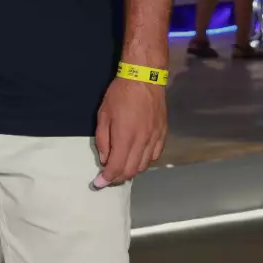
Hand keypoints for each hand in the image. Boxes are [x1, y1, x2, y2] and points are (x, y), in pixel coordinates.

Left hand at [93, 70, 166, 187]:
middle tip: (108, 178)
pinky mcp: (163, 135)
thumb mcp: (103, 115)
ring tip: (120, 170)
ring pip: (144, 165)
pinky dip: (144, 162)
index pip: (117, 167)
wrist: (144, 79)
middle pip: (131, 170)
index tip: (99, 183)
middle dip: (118, 178)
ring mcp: (155, 139)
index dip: (107, 178)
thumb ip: (104, 140)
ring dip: (131, 172)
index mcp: (125, 137)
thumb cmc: (119, 94)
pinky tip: (136, 160)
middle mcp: (142, 142)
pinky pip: (154, 156)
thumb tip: (105, 159)